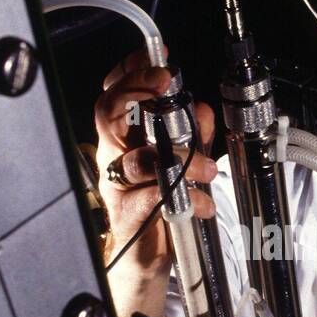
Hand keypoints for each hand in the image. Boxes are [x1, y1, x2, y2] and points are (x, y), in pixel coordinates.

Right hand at [94, 46, 217, 268]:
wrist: (143, 259)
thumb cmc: (157, 207)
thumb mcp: (181, 163)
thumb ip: (192, 135)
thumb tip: (202, 109)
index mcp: (123, 138)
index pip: (115, 95)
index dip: (132, 72)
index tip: (158, 58)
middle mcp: (114, 156)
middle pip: (109, 112)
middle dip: (137, 90)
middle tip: (165, 83)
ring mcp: (117, 184)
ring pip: (138, 158)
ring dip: (179, 157)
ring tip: (207, 168)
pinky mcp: (128, 213)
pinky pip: (153, 196)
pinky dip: (185, 197)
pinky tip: (203, 203)